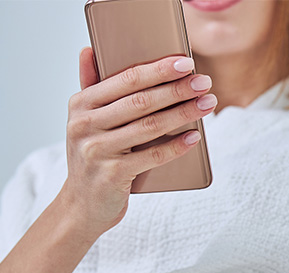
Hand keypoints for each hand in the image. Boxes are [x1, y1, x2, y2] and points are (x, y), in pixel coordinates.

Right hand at [58, 47, 216, 239]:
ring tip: (207, 104)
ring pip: (150, 126)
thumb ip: (89, 86)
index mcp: (80, 104)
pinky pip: (152, 156)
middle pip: (141, 101)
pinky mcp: (112, 175)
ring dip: (183, 113)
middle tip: (204, 82)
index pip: (125, 79)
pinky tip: (195, 136)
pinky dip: (176, 146)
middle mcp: (85, 125)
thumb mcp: (84, 121)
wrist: (81, 206)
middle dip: (177, 89)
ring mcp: (97, 151)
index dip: (158, 69)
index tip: (186, 62)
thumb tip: (89, 49)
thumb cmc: (92, 157)